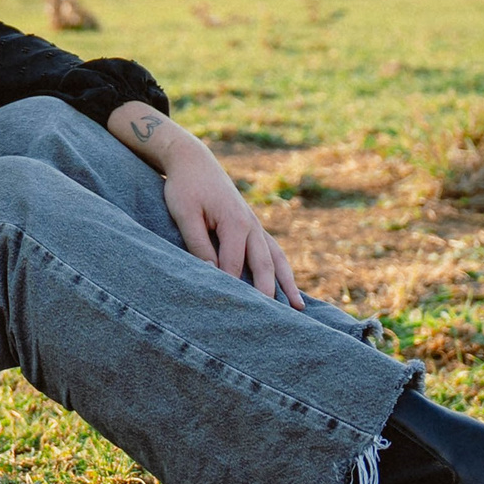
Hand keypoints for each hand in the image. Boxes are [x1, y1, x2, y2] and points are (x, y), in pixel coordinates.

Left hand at [159, 138, 303, 308]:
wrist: (194, 161)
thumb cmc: (185, 187)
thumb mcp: (185, 215)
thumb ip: (198, 244)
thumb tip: (211, 272)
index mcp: (235, 223)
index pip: (234, 266)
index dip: (230, 288)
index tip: (230, 313)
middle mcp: (251, 225)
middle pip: (264, 266)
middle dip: (270, 293)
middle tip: (276, 322)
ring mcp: (254, 225)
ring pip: (275, 259)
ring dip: (287, 283)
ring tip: (299, 307)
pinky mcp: (251, 225)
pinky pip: (272, 250)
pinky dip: (282, 269)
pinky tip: (287, 285)